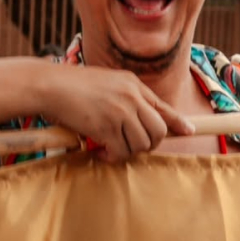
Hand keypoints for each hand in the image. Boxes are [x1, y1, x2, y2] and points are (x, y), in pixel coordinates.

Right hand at [38, 64, 194, 161]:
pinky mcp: (107, 126)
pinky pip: (122, 151)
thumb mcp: (107, 83)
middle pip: (159, 130)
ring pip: (142, 144)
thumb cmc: (73, 87)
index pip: (163, 106)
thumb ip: (126, 98)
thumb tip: (140, 121)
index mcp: (133, 84)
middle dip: (149, 144)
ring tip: (110, 148)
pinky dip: (113, 156)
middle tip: (131, 146)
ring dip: (128, 152)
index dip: (178, 122)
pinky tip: (101, 152)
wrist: (50, 85)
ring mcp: (120, 111)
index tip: (189, 131)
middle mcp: (131, 96)